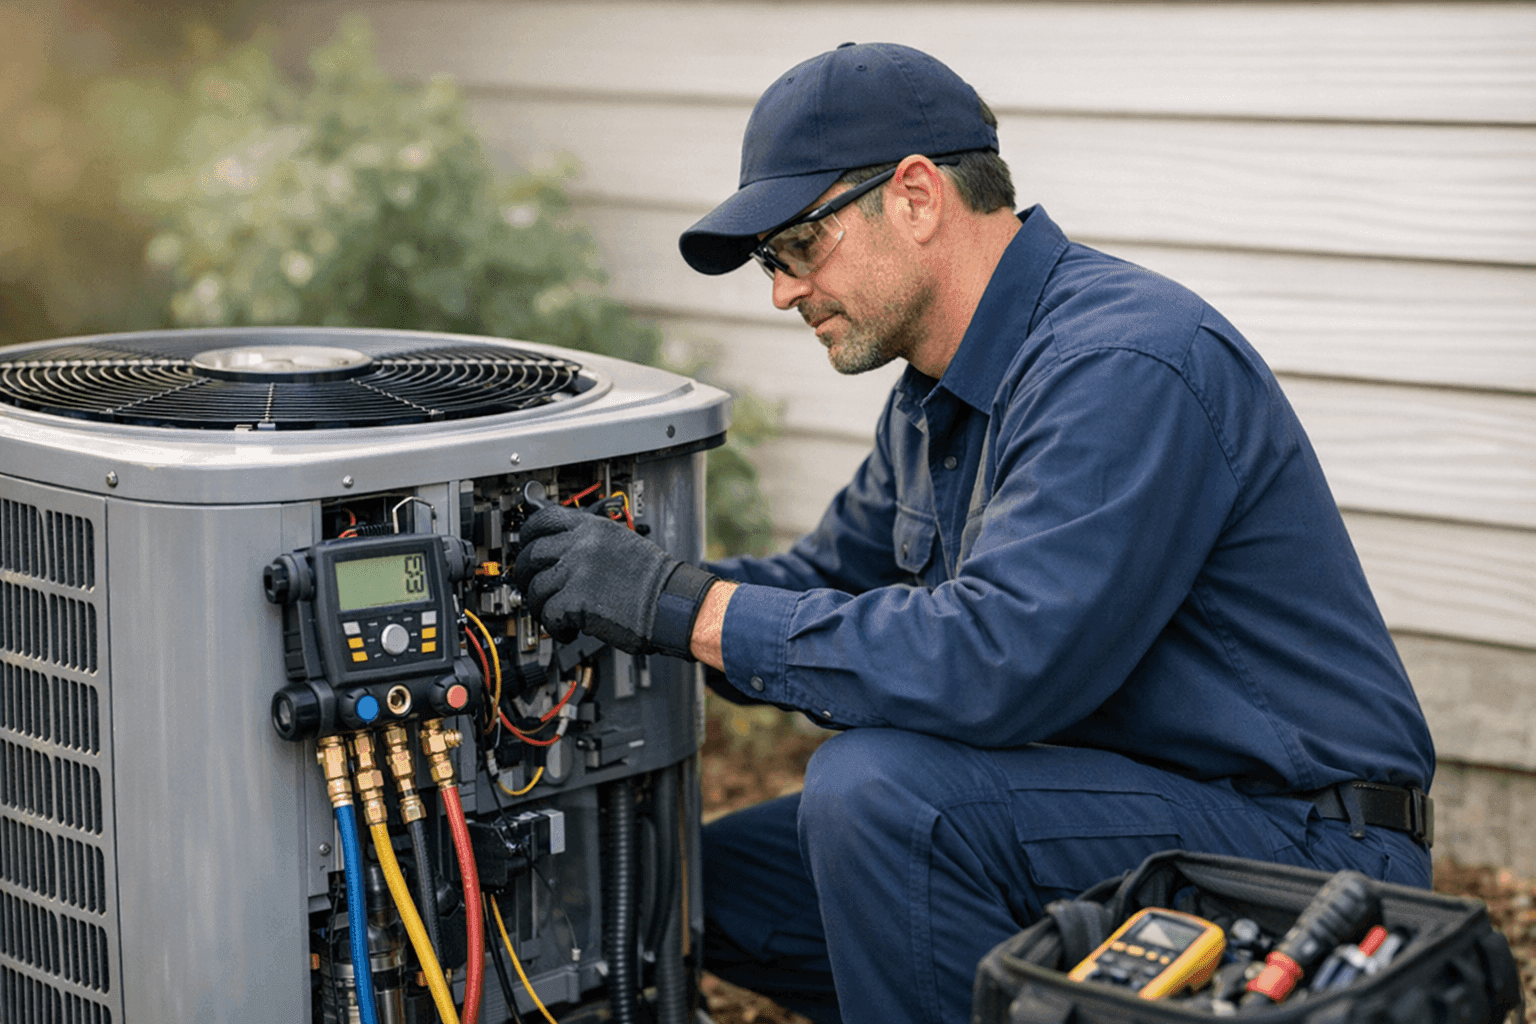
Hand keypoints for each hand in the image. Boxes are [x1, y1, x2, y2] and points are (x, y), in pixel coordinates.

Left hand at [512, 504, 717, 658]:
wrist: (672, 603)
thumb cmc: (654, 580)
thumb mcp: (621, 541)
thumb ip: (589, 540)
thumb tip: (560, 550)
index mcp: (592, 528)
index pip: (543, 520)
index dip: (527, 536)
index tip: (525, 546)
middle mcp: (581, 545)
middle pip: (531, 555)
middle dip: (525, 576)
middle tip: (530, 587)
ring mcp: (577, 572)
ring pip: (535, 588)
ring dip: (540, 607)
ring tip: (555, 615)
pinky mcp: (576, 601)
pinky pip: (548, 615)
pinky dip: (555, 627)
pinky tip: (568, 629)